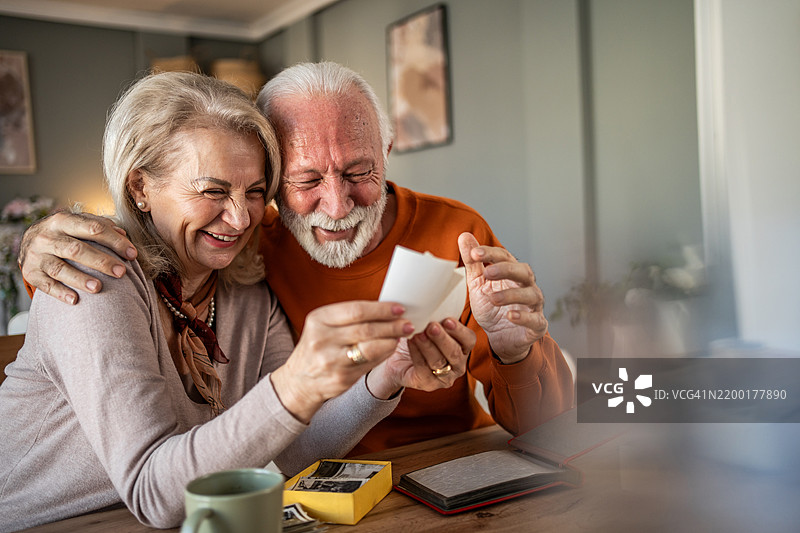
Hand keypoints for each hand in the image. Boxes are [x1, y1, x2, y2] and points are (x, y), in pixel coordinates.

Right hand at [19, 211, 137, 303]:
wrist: (28, 242)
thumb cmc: (64, 233)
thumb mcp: (77, 224)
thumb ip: (99, 226)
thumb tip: (123, 233)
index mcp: (63, 221)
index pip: (92, 228)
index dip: (114, 241)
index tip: (132, 254)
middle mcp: (47, 237)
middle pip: (76, 249)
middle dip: (101, 261)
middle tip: (121, 272)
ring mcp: (36, 256)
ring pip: (59, 268)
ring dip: (80, 279)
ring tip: (98, 288)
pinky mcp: (30, 273)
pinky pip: (45, 284)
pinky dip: (60, 292)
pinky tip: (75, 300)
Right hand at [270, 301, 413, 422]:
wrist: (299, 380)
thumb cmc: (317, 347)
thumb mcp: (324, 325)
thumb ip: (349, 316)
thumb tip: (386, 308)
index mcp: (318, 319)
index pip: (356, 310)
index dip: (381, 309)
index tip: (399, 308)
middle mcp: (322, 340)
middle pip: (366, 329)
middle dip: (392, 325)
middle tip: (407, 323)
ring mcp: (331, 361)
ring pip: (371, 348)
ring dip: (392, 340)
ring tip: (402, 334)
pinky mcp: (341, 379)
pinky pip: (370, 364)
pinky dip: (384, 354)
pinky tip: (391, 348)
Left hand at [367, 317, 474, 396]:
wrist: (398, 359)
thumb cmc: (419, 338)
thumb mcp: (430, 325)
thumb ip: (437, 315)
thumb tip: (436, 295)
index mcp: (463, 348)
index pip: (469, 340)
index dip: (459, 331)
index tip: (447, 320)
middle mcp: (458, 364)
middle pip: (454, 352)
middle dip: (442, 338)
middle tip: (431, 326)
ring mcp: (444, 377)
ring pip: (439, 361)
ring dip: (428, 346)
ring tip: (417, 333)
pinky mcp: (428, 384)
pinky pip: (423, 369)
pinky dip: (416, 354)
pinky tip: (410, 342)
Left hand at [458, 232, 546, 362]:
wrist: (501, 338)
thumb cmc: (492, 307)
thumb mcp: (478, 284)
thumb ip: (473, 262)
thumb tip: (464, 235)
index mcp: (512, 273)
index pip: (504, 257)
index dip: (490, 253)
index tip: (473, 253)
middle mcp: (527, 285)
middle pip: (523, 271)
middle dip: (506, 269)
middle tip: (488, 272)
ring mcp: (534, 305)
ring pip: (530, 294)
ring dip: (512, 295)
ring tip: (493, 298)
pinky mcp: (537, 325)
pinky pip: (535, 320)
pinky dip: (524, 317)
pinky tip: (510, 316)